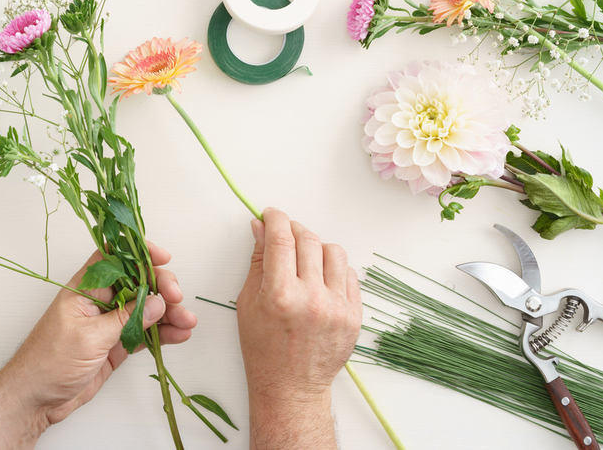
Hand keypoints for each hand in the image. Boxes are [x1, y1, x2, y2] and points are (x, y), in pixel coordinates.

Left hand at [0, 243, 196, 448]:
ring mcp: (110, 323)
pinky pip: (144, 332)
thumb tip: (158, 302)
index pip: (115, 258)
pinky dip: (163, 333)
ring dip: (168, 313)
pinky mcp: (116, 344)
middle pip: (137, 282)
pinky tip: (179, 334)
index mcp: (86, 289)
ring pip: (146, 309)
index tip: (163, 257)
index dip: (139, 252)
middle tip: (177, 297)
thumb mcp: (90, 337)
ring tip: (188, 321)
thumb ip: (127, 318)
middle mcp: (100, 301)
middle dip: (161, 287)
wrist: (35, 399)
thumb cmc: (49, 361)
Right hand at [236, 208, 360, 448]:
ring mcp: (337, 308)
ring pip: (334, 252)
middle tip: (285, 234)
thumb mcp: (248, 303)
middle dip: (294, 230)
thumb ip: (258, 261)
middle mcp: (312, 299)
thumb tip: (261, 226)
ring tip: (305, 260)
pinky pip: (350, 275)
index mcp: (280, 296)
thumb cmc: (263, 348)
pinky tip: (320, 279)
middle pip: (309, 240)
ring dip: (317, 248)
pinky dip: (334, 270)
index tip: (271, 214)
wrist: (291, 387)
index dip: (276, 218)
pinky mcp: (354, 316)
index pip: (282, 239)